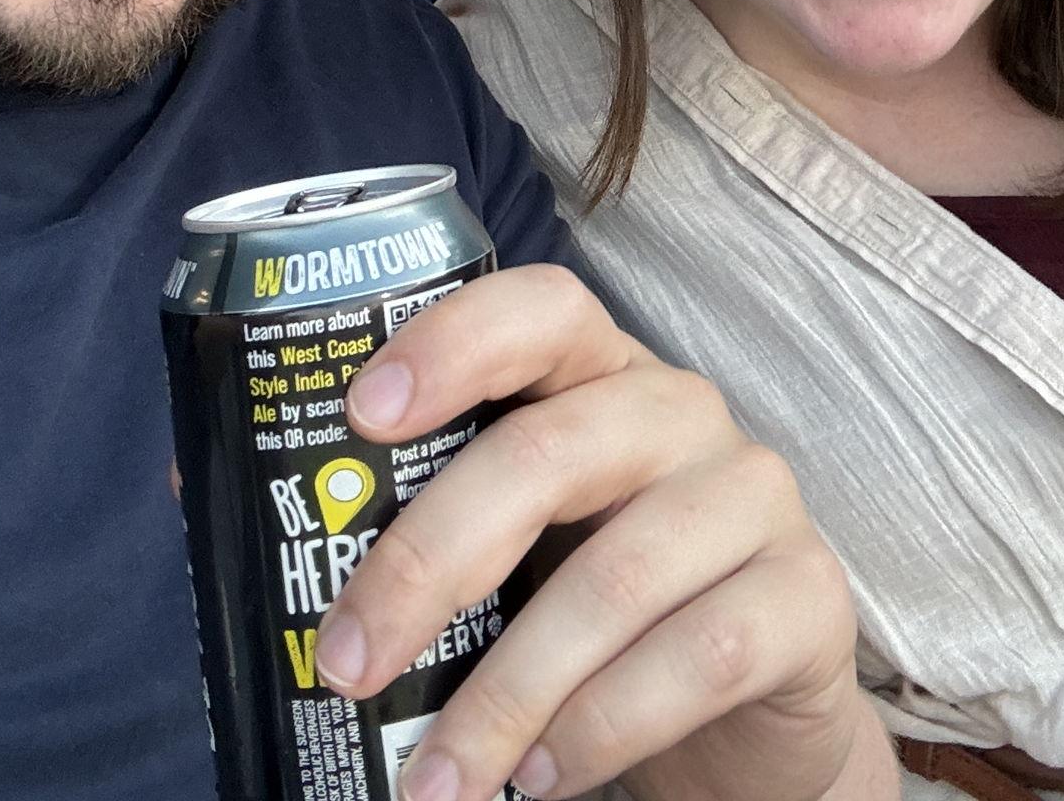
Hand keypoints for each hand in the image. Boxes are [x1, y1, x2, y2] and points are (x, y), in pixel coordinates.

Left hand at [317, 265, 884, 800]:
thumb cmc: (600, 605)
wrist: (752, 712)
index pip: (537, 309)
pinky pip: (699, 656)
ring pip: (614, 578)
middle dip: (428, 563)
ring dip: (506, 693)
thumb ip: (436, 526)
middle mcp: (680, 411)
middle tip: (346, 662)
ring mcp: (754, 496)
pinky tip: (544, 776)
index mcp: (599, 371)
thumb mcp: (522, 543)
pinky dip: (603, 726)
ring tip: (436, 778)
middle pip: (547, 454)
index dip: (451, 344)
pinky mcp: (809, 596)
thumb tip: (255, 549)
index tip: (362, 416)